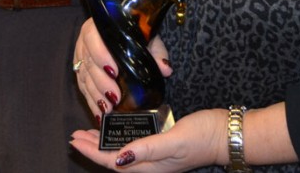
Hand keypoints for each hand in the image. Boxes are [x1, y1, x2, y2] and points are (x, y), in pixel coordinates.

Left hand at [70, 108, 227, 170]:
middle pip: (113, 159)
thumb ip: (147, 149)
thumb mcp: (173, 141)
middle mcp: (150, 166)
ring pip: (122, 153)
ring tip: (87, 134)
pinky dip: (119, 139)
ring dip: (103, 144)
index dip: (92, 152)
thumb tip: (118, 158)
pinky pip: (133, 146)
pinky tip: (115, 132)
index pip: (112, 162)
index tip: (75, 141)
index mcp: (150, 168)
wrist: (225, 135)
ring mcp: (156, 158)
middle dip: (93, 149)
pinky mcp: (161, 147)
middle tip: (75, 136)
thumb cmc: (202, 137)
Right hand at [73, 19, 172, 119]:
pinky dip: (91, 102)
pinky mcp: (80, 72)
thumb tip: (165, 69)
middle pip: (89, 62)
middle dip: (101, 82)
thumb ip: (156, 51)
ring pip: (84, 77)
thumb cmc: (134, 34)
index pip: (93, 38)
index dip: (101, 55)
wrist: (121, 33)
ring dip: (96, 95)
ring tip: (108, 109)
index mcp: (98, 27)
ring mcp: (81, 57)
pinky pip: (83, 88)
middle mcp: (86, 42)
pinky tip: (100, 113)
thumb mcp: (146, 38)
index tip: (114, 71)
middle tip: (115, 97)